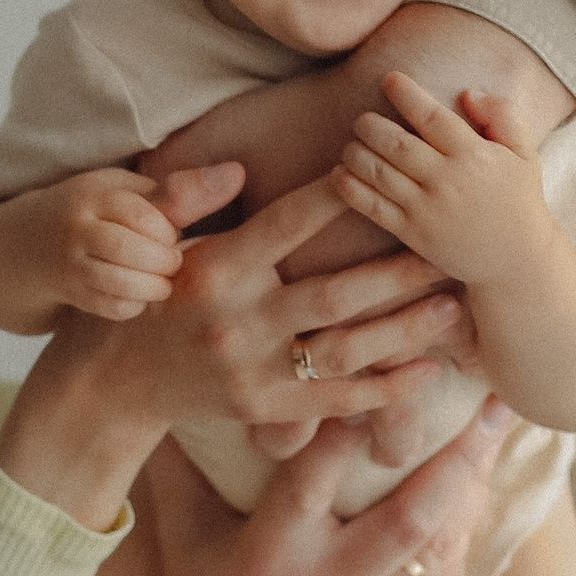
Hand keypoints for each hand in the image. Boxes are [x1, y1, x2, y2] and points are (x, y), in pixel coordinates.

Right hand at [39, 165, 208, 321]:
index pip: (145, 215)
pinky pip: (112, 306)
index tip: (172, 237)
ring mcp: (69, 263)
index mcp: (96, 193)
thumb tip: (239, 174)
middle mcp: (78, 226)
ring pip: (122, 281)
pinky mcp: (70, 294)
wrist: (22, 249)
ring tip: (161, 282)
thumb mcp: (129, 194)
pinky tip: (139, 297)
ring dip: (153, 287)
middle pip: (134, 250)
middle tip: (171, 264)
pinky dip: (134, 305)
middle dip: (164, 262)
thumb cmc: (95, 216)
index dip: (168, 232)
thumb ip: (182, 191)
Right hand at [122, 171, 468, 438]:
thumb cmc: (158, 296)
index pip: (286, 226)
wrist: (123, 380)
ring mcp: (251, 371)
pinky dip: (383, 391)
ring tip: (453, 307)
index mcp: (217, 269)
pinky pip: (334, 401)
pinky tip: (427, 371)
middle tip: (447, 249)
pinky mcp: (263, 409)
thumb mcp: (164, 244)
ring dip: (403, 331)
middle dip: (396, 273)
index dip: (336, 197)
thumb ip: (194, 200)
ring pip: (343, 351)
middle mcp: (236, 321)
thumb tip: (239, 166)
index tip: (384, 171)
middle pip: (333, 296)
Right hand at [149, 398, 513, 575]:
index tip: (390, 369)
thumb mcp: (185, 531)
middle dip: (461, 455)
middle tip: (496, 402)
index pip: (320, 472)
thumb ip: (183, 461)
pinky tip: (475, 488)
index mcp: (269, 558)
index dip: (355, 417)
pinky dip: (458, 530)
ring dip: (473, 487)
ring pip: (438, 546)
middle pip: (410, 514)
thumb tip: (172, 377)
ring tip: (497, 432)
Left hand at [335, 75, 553, 291]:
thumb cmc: (519, 200)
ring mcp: (428, 209)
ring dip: (356, 153)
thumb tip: (468, 92)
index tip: (390, 79)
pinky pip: (373, 208)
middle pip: (397, 144)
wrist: (518, 262)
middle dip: (371, 125)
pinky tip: (339, 174)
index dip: (407, 94)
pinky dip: (350, 189)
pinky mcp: (413, 234)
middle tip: (362, 119)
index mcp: (475, 156)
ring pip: (380, 173)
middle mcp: (448, 181)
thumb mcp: (525, 153)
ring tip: (351, 144)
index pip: (433, 117)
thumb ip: (502, 115)